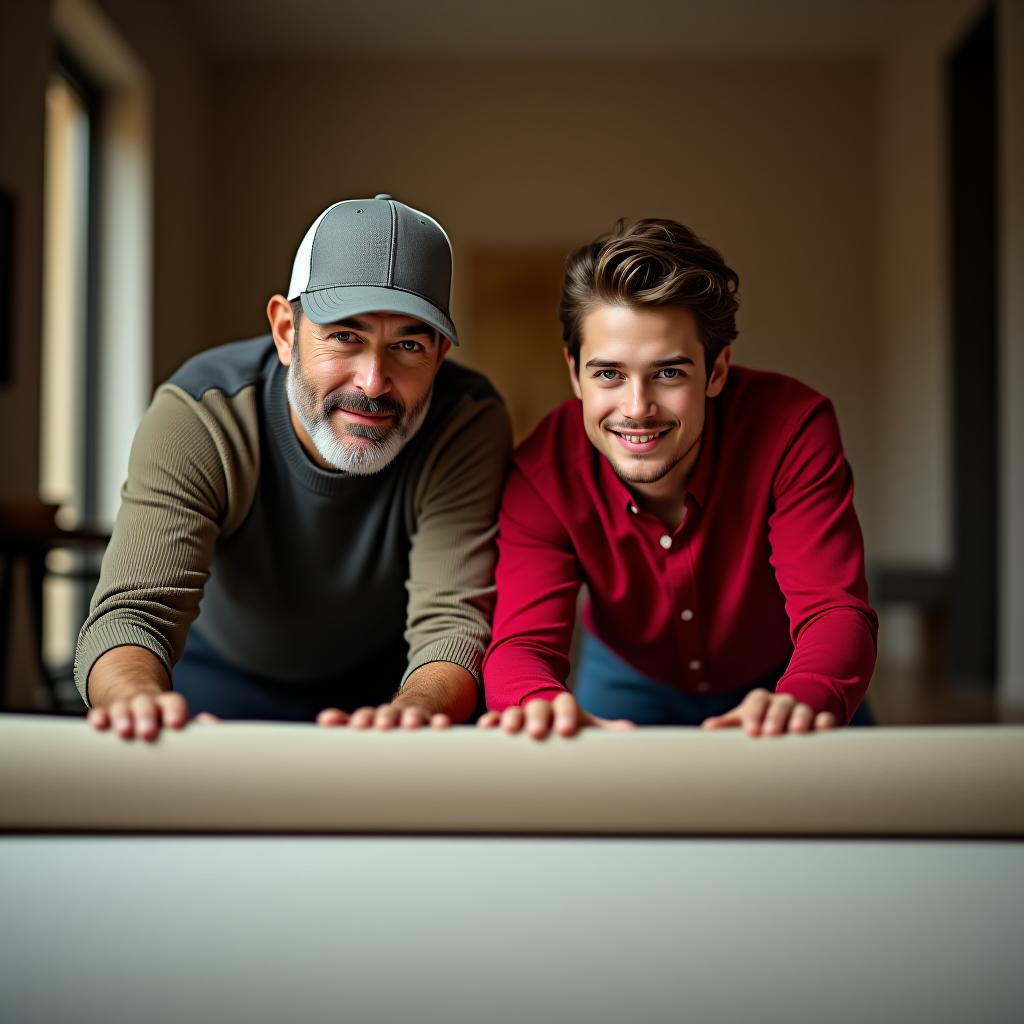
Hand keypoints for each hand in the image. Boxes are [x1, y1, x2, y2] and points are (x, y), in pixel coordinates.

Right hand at [86, 690, 216, 741]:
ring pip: (122, 707)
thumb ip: (197, 725)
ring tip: (124, 732)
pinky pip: (100, 713)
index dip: (174, 711)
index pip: (173, 701)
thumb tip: (212, 723)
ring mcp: (124, 706)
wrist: (135, 700)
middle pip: (146, 704)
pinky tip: (98, 725)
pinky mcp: (105, 713)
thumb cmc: (162, 720)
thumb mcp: (179, 721)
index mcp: (167, 704)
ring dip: (123, 717)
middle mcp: (145, 702)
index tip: (176, 724)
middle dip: (147, 716)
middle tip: (148, 733)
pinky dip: (99, 718)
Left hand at [316, 704, 451, 729]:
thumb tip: (322, 720)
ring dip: (412, 716)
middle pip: (389, 713)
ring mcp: (415, 715)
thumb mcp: (368, 722)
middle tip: (382, 725)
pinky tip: (442, 725)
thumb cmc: (387, 721)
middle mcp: (395, 714)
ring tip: (410, 723)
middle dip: (386, 717)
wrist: (421, 703)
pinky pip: (437, 721)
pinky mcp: (433, 720)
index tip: (357, 725)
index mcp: (376, 717)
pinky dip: (439, 722)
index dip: (362, 719)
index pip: (367, 716)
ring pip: (414, 714)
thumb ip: (344, 722)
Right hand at [476, 691, 633, 738]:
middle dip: (538, 718)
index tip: (566, 731)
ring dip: (511, 718)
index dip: (566, 715)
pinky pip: (495, 718)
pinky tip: (486, 729)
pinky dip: (490, 722)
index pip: (566, 704)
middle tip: (537, 734)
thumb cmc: (568, 725)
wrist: (545, 713)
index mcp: (563, 706)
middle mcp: (541, 706)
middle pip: (539, 706)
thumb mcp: (586, 725)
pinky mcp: (504, 721)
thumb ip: (605, 729)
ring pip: (514, 711)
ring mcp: (521, 712)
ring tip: (510, 732)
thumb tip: (631, 730)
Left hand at [701, 688, 836, 736]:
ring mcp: (802, 710)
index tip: (751, 732)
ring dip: (800, 718)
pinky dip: (825, 722)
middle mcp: (782, 703)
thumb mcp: (743, 723)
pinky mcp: (820, 721)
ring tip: (797, 732)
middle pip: (780, 703)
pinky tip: (823, 730)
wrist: (787, 723)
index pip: (757, 700)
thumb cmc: (759, 725)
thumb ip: (728, 725)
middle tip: (770, 734)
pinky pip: (825, 717)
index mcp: (762, 701)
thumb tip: (706, 728)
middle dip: (775, 717)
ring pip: (802, 709)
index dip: (754, 714)